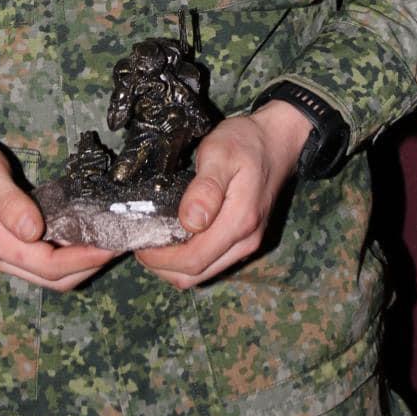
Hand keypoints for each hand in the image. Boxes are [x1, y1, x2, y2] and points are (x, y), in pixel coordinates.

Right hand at [0, 130, 117, 290]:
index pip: (48, 266)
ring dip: (80, 265)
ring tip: (108, 241)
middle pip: (52, 280)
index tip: (113, 245)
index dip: (83, 260)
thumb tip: (34, 231)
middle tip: (120, 243)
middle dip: (89, 267)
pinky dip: (66, 257)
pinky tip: (82, 236)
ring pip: (47, 275)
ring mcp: (0, 253)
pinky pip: (39, 262)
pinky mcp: (4, 244)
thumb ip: (8, 203)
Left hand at [135, 102, 312, 288]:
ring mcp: (247, 243)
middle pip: (196, 275)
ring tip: (153, 242)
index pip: (194, 259)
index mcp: (239, 221)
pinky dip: (189, 259)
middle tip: (140, 243)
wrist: (277, 140)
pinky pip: (212, 262)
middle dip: (162, 267)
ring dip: (174, 266)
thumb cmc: (246, 142)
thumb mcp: (220, 153)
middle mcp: (246, 241)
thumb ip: (206, 189)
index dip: (161, 259)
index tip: (139, 243)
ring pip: (203, 273)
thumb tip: (190, 221)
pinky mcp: (244, 240)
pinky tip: (174, 239)